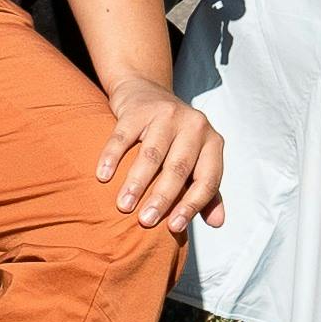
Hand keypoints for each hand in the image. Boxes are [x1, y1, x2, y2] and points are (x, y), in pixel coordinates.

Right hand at [96, 79, 229, 232]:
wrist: (148, 93)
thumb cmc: (175, 138)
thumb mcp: (196, 160)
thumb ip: (208, 192)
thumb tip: (217, 224)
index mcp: (212, 142)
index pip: (207, 179)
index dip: (192, 205)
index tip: (174, 228)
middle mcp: (194, 125)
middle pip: (179, 168)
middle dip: (162, 198)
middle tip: (146, 221)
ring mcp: (166, 114)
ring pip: (151, 154)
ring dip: (136, 183)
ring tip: (123, 206)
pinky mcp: (138, 109)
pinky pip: (123, 136)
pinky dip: (112, 157)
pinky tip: (103, 176)